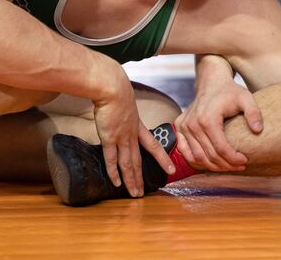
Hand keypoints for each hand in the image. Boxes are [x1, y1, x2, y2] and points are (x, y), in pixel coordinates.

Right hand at [93, 74, 174, 197]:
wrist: (112, 87)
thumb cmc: (116, 90)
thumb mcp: (126, 100)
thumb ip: (124, 109)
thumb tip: (120, 109)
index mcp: (138, 126)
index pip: (153, 145)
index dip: (162, 159)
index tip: (171, 170)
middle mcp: (132, 134)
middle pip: (139, 160)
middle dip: (141, 177)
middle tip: (144, 193)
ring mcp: (121, 137)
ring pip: (128, 163)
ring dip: (131, 180)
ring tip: (135, 194)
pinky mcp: (109, 138)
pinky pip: (112, 159)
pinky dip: (114, 172)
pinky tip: (116, 183)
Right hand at [175, 79, 262, 172]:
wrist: (211, 81)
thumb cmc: (229, 91)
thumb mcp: (246, 98)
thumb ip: (253, 113)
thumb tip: (258, 130)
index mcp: (208, 119)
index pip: (221, 149)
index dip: (234, 159)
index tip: (245, 160)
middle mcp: (193, 124)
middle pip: (210, 156)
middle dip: (226, 165)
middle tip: (239, 165)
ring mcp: (184, 126)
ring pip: (197, 157)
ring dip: (213, 166)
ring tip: (228, 165)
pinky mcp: (179, 127)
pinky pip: (185, 151)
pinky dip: (196, 161)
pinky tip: (210, 162)